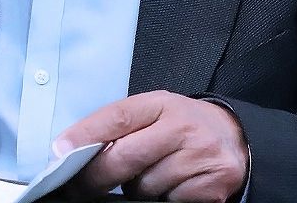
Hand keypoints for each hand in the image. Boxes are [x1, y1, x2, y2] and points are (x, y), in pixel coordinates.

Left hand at [53, 91, 247, 202]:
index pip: (117, 116)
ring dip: (136, 188)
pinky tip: (170, 186)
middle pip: (125, 156)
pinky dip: (162, 199)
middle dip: (96, 176)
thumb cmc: (183, 126)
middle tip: (80, 186)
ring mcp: (199, 157)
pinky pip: (169, 202)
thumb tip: (72, 149)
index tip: (60, 150)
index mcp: (161, 104)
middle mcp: (182, 127)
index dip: (85, 134)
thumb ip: (120, 126)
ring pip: (144, 186)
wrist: (236, 138)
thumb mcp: (155, 112)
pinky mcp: (212, 186)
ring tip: (148, 175)